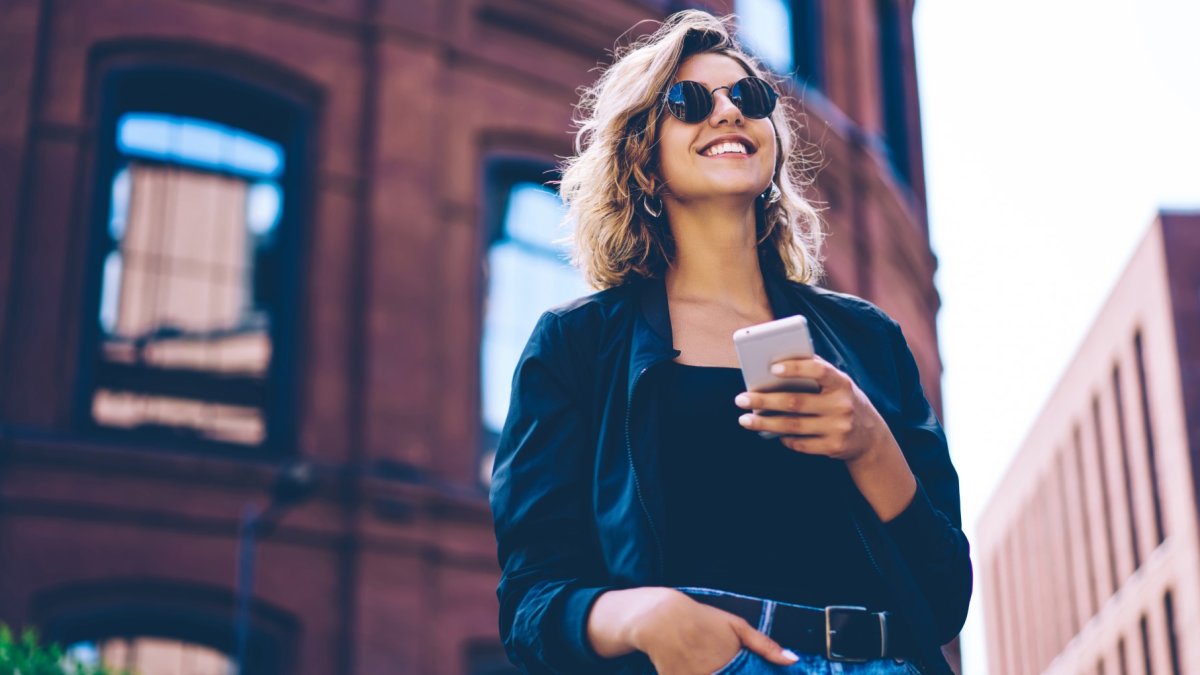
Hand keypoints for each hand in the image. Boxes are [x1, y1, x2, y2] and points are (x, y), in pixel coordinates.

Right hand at [587, 588, 797, 673]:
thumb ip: (764, 645)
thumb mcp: (735, 626)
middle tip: (722, 666)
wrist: (661, 618)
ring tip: (710, 665)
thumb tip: (792, 660)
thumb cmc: (702, 620)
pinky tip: (698, 667)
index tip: (753, 673)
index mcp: (732, 662)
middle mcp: (713, 672)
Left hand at [734, 355, 890, 463]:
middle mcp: (842, 405)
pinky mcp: (833, 448)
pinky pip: (799, 444)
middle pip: (795, 402)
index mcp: (842, 383)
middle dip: (764, 400)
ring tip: (745, 420)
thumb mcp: (838, 384)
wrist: (870, 437)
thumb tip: (774, 367)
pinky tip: (770, 432)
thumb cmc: (843, 401)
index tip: (771, 368)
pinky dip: (782, 438)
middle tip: (740, 398)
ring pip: (792, 426)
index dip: (796, 368)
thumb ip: (814, 373)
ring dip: (764, 423)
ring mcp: (838, 429)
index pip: (818, 370)